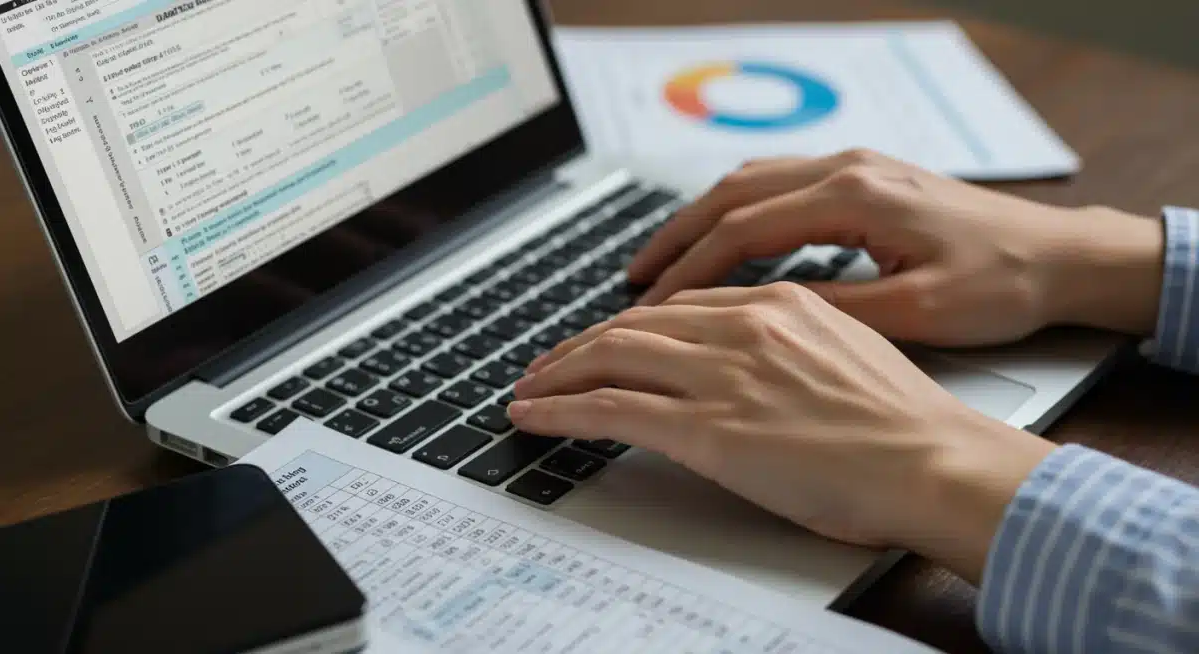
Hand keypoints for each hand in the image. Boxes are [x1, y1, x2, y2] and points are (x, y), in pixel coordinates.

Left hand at [508, 284, 1055, 582]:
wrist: (935, 462)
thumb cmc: (906, 425)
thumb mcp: (849, 355)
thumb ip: (792, 346)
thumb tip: (753, 364)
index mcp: (779, 304)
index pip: (678, 306)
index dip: (628, 325)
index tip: (604, 342)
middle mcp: (743, 326)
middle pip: (633, 324)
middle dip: (578, 345)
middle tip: (547, 365)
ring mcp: (722, 374)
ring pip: (609, 356)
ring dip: (557, 374)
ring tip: (528, 391)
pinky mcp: (707, 427)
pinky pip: (610, 408)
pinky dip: (561, 409)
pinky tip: (535, 416)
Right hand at [629, 150, 1164, 346]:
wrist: (1061, 255)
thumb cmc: (1001, 284)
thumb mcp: (915, 314)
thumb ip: (833, 311)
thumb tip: (759, 320)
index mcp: (855, 197)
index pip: (742, 229)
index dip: (687, 270)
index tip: (648, 306)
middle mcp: (848, 169)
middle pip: (731, 194)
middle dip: (675, 238)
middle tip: (631, 280)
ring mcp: (856, 168)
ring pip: (750, 183)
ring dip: (700, 221)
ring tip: (662, 264)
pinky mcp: (865, 179)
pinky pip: (778, 186)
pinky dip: (737, 213)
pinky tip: (722, 244)